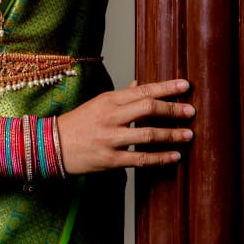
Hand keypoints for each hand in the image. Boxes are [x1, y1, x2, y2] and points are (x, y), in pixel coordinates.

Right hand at [57, 78, 193, 173]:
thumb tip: (140, 84)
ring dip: (171, 135)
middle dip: (172, 109)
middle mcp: (110, 116)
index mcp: (108, 99)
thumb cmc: (78, 122)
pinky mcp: (110, 159)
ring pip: (147, 134)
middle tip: (191, 111)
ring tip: (188, 135)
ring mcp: (110, 138)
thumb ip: (122, 95)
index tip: (185, 85)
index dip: (166, 88)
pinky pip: (140, 158)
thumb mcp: (98, 103)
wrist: (52, 145)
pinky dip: (160, 158)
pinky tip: (174, 156)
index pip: (142, 90)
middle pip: (148, 108)